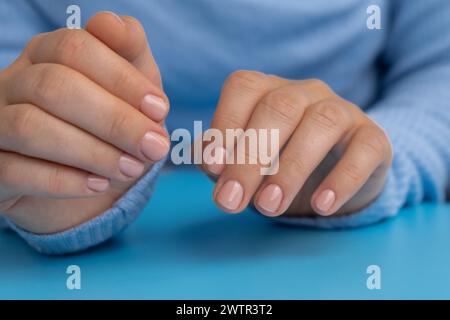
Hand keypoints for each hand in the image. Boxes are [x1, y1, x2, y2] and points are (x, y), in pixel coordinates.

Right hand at [0, 12, 169, 232]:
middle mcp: (15, 83)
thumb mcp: (131, 86)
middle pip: (54, 86)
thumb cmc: (113, 124)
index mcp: (47, 55)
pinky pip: (13, 171)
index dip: (122, 78)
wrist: (92, 176)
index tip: (160, 109)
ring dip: (92, 151)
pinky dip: (63, 181)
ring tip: (132, 168)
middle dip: (114, 120)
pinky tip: (98, 185)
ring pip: (30, 127)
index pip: (75, 47)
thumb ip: (129, 51)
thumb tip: (113, 24)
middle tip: (154, 146)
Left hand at [201, 71, 392, 217]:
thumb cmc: (279, 163)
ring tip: (269, 206)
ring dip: (291, 168)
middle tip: (232, 201)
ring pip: (320, 124)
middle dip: (251, 157)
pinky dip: (342, 178)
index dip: (225, 125)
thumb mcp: (245, 161)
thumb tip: (208, 163)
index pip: (243, 89)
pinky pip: (363, 149)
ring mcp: (341, 110)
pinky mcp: (372, 136)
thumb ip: (222, 158)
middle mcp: (304, 92)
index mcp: (268, 90)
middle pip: (278, 109)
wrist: (334, 173)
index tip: (212, 168)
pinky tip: (322, 205)